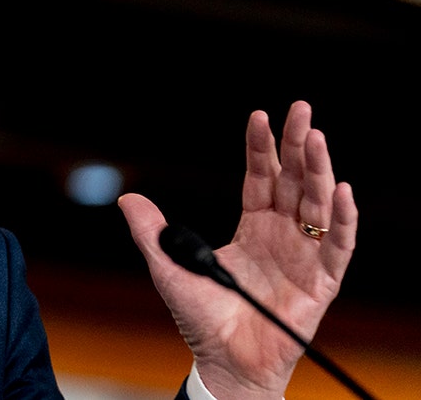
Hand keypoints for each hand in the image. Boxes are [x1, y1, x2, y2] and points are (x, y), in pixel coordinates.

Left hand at [119, 100, 357, 398]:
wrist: (225, 361)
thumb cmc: (200, 318)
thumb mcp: (168, 267)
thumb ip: (151, 232)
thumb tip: (127, 197)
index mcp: (252, 226)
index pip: (260, 177)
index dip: (260, 148)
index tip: (260, 116)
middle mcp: (281, 234)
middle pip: (293, 180)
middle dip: (297, 144)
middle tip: (300, 109)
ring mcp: (304, 254)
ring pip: (317, 203)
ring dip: (318, 170)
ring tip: (316, 138)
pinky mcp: (322, 280)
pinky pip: (339, 245)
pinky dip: (343, 218)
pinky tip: (340, 191)